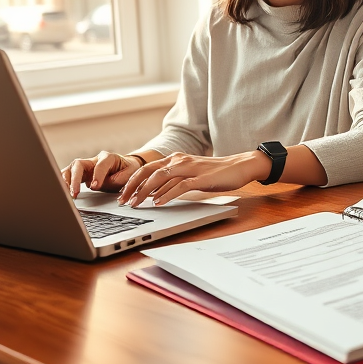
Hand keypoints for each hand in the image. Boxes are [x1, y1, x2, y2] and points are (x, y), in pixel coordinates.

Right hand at [61, 151, 144, 197]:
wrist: (126, 167)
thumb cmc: (128, 170)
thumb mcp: (129, 174)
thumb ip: (117, 179)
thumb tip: (100, 185)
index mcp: (108, 157)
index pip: (99, 165)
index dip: (97, 176)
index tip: (95, 187)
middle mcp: (94, 160)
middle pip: (79, 164)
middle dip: (75, 179)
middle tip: (75, 193)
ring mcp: (85, 166)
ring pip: (70, 169)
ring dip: (66, 181)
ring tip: (66, 193)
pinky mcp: (80, 174)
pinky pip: (68, 176)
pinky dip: (64, 183)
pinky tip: (63, 192)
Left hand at [118, 151, 269, 206]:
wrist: (240, 166)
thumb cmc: (216, 172)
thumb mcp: (190, 174)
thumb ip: (173, 180)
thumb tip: (155, 193)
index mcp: (175, 159)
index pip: (147, 168)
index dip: (132, 180)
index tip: (122, 193)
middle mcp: (180, 160)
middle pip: (148, 171)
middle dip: (132, 186)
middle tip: (123, 200)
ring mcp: (190, 168)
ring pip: (160, 178)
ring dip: (145, 192)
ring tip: (136, 204)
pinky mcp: (201, 178)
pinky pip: (180, 185)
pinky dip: (167, 194)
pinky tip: (159, 202)